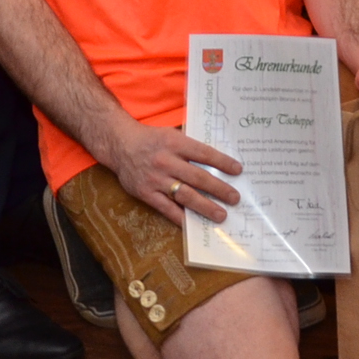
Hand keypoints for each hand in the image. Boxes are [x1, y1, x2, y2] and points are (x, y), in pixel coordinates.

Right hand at [104, 119, 242, 225]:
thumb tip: (218, 161)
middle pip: (198, 177)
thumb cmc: (152, 139)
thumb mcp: (173, 135)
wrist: (120, 145)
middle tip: (235, 198)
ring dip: (205, 206)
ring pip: (185, 195)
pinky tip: (195, 223)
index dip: (222, 163)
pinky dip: (181, 217)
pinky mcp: (146, 193)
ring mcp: (156, 179)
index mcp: (176, 144)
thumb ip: (191, 147)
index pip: (204, 154)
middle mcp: (167, 162)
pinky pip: (166, 208)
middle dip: (219, 189)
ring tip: (221, 214)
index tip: (238, 171)